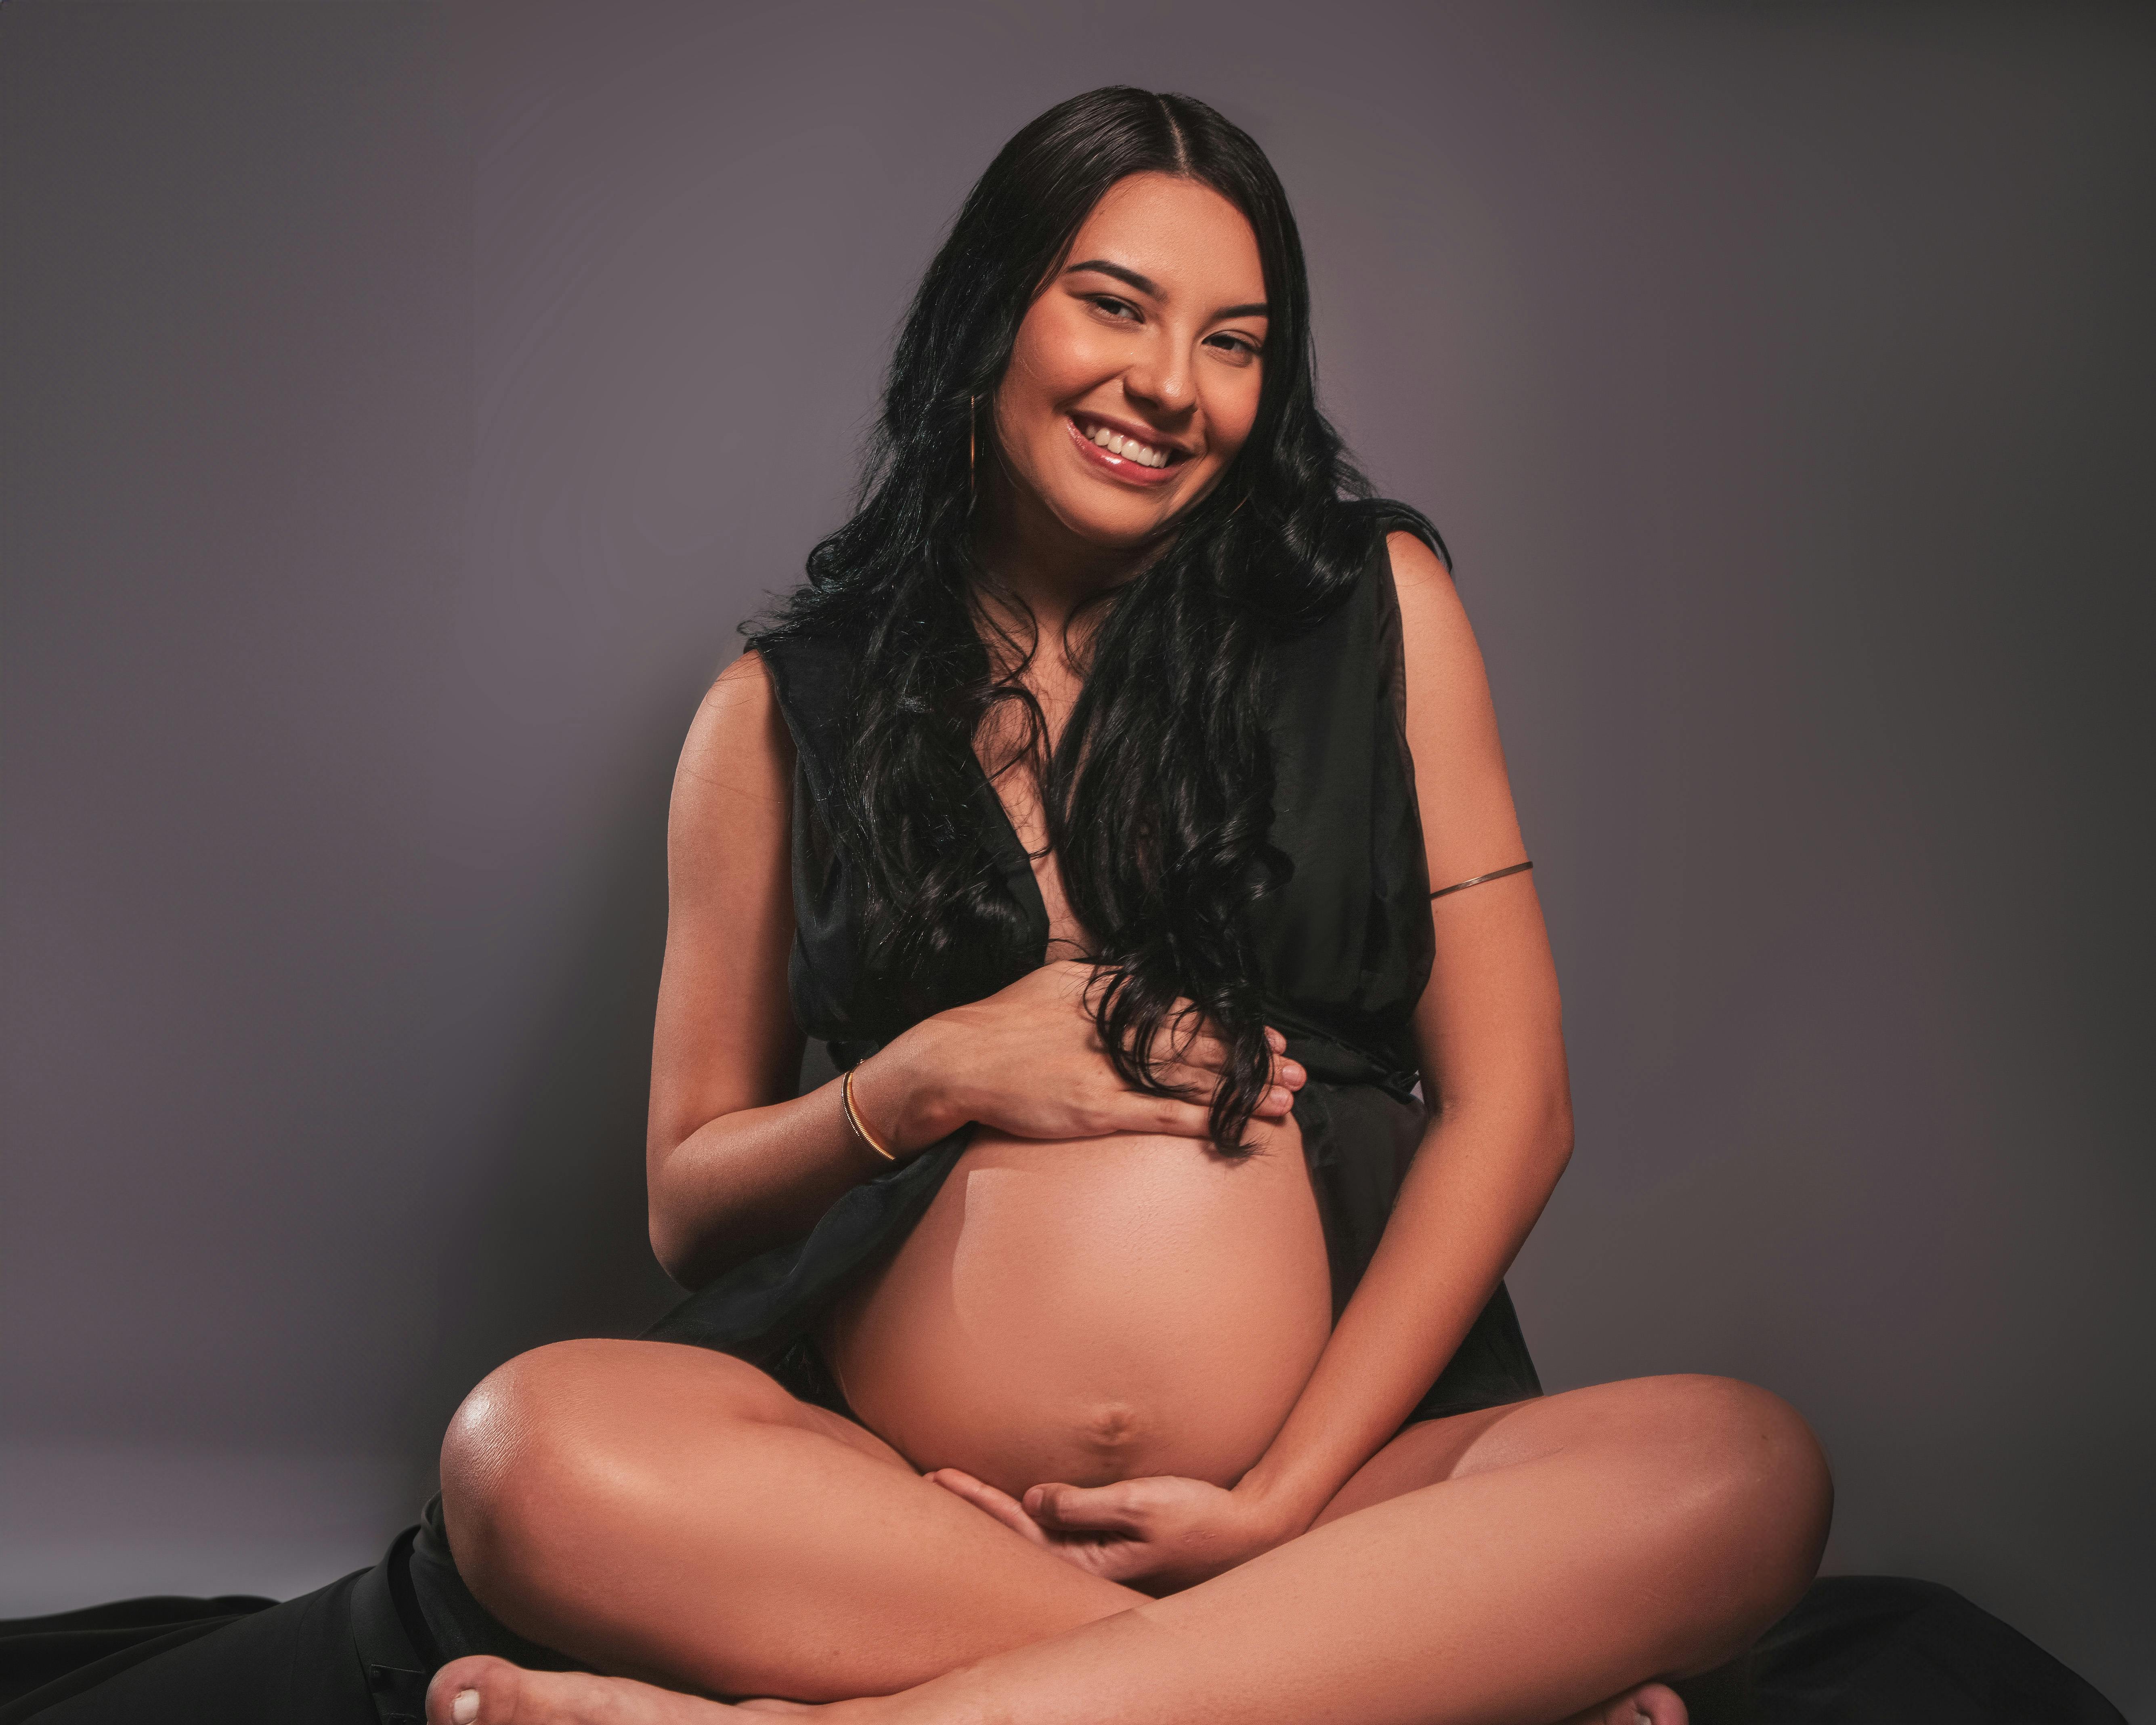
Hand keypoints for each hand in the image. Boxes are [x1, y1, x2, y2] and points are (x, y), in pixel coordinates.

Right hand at [869, 960, 1303, 1148]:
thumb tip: (1133, 983)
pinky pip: (1164, 1115)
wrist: (956, 1058)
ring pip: (1194, 1079)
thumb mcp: (1055, 982)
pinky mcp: (1099, 1109)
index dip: (1234, 1028)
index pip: (1190, 1011)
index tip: (1268, 1038)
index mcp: (1114, 998)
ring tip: (1286, 1099)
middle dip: (1253, 1059)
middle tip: (1296, 1071)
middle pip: (1203, 1044)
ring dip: (1244, 1090)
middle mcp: (1120, 1030)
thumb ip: (1098, 982)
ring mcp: (1112, 1071)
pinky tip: (1238, 1126)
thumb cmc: (1002, 1022)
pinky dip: (1206, 1119)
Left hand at [925, 1467, 1297, 1592]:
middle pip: (1015, 1535)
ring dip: (999, 1511)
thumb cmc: (1201, 1518)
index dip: (975, 1501)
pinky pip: (1061, 1529)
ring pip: (1035, 1534)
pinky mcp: (1115, 1546)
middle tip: (929, 1480)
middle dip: (974, 1508)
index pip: (1015, 1530)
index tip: (938, 1477)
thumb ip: (1085, 1505)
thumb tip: (1032, 1499)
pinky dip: (1032, 1512)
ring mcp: (1100, 1556)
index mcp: (1087, 1562)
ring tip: (960, 1490)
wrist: (1250, 1531)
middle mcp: (1087, 1564)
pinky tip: (1020, 1502)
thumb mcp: (1143, 1504)